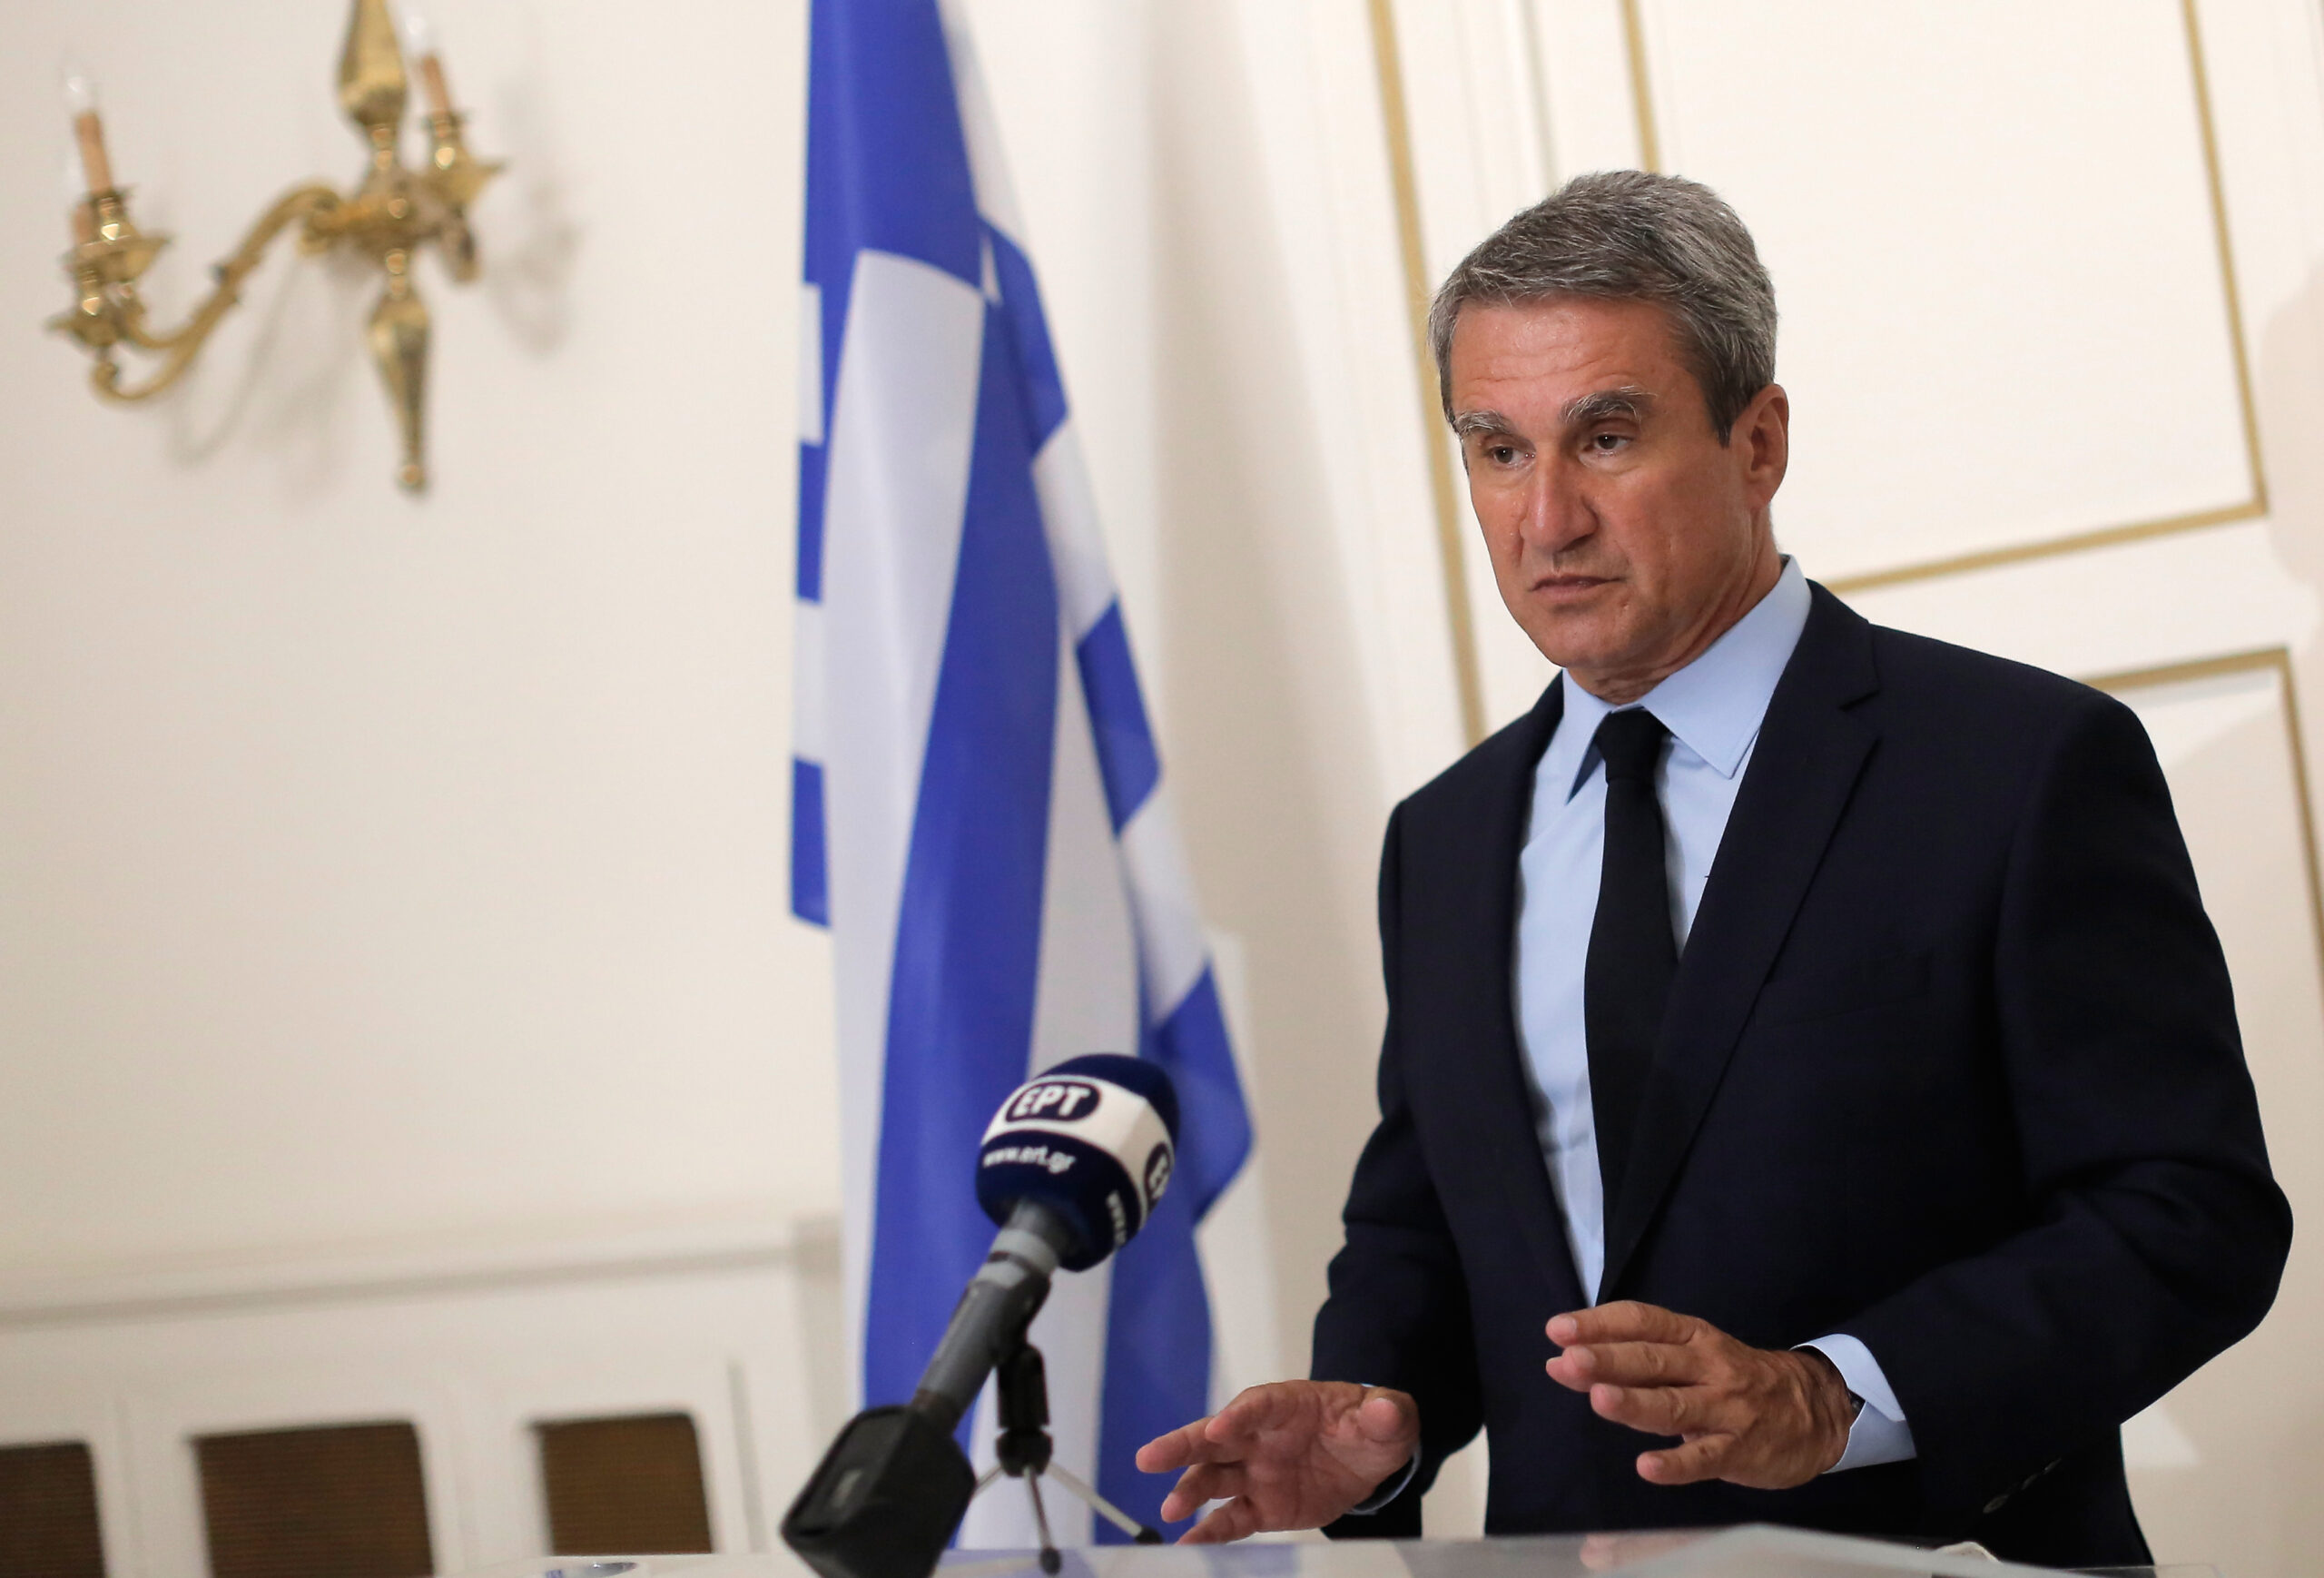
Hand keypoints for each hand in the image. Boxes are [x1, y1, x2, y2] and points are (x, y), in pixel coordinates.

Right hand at [1134, 1380, 1419, 1542]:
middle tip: (1149, 1458)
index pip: (1258, 1405)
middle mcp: (1260, 1436)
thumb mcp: (1389, 1415)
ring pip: (1214, 1478)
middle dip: (1182, 1446)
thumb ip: (1387, 1412)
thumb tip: (1386, 1411)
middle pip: (1215, 1437)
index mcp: (1287, 1405)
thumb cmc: (1370, 1426)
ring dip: (1190, 1491)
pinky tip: (1188, 1544)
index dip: (1239, 1415)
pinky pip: (1231, 1519)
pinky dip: (1210, 1531)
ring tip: (1169, 1509)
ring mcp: (1257, 1471)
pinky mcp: (1262, 1505)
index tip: (1220, 1428)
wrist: (1368, 1459)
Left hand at [1545, 1301, 1854, 1488]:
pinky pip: (1706, 1458)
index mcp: (1693, 1337)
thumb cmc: (1734, 1380)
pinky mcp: (1741, 1450)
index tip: (1558, 1330)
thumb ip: (1631, 1360)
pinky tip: (1648, 1467)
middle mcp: (1709, 1367)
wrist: (1816, 1411)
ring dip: (1636, 1403)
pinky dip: (1677, 1464)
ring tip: (1599, 1400)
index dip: (1600, 1324)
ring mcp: (1727, 1409)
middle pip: (1654, 1361)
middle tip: (1569, 1362)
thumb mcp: (1692, 1357)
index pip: (1643, 1321)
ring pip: (1676, 1405)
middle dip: (1609, 1361)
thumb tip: (1561, 1361)